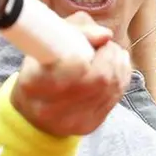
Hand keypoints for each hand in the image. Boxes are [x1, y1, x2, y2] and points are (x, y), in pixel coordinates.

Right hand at [10, 11, 131, 136]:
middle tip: (107, 45)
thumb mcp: (44, 44)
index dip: (90, 49)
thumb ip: (75, 31)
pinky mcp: (91, 124)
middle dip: (111, 56)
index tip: (95, 40)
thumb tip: (106, 35)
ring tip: (112, 53)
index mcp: (34, 83)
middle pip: (99, 78)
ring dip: (118, 64)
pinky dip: (121, 78)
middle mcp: (52, 108)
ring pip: (112, 87)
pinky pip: (115, 97)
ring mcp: (74, 120)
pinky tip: (116, 67)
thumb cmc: (39, 71)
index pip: (73, 65)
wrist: (34, 114)